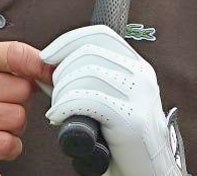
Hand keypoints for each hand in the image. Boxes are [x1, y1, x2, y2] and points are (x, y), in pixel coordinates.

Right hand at [0, 41, 52, 173]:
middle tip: (0, 109)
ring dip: (13, 128)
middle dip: (19, 103)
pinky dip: (8, 148)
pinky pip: (6, 143)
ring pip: (17, 118)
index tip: (50, 73)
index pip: (14, 53)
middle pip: (22, 90)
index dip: (39, 64)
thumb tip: (41, 65)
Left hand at [41, 25, 185, 175]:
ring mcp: (139, 96)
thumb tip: (50, 68)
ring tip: (58, 111)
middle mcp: (141, 76)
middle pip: (88, 52)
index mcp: (137, 68)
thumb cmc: (125, 145)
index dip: (68, 41)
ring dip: (61, 92)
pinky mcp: (132, 118)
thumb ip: (87, 82)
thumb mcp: (110, 103)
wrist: (149, 173)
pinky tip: (59, 118)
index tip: (47, 57)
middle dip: (60, 73)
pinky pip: (89, 99)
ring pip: (86, 73)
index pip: (100, 35)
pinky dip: (65, 107)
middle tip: (54, 96)